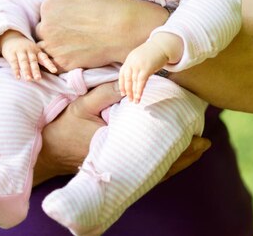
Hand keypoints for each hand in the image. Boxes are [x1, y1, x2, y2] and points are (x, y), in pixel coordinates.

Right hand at [0, 30, 56, 80]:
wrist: (11, 38)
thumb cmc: (26, 49)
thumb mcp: (34, 52)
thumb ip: (40, 61)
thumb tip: (49, 74)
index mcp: (37, 51)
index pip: (44, 58)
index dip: (49, 64)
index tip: (54, 71)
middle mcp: (29, 51)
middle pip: (33, 61)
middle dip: (36, 70)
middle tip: (38, 78)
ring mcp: (20, 51)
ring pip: (24, 62)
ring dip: (26, 71)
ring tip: (28, 79)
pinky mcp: (11, 54)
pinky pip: (14, 62)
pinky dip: (16, 70)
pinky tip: (18, 77)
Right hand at [34, 81, 210, 184]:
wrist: (48, 152)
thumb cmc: (64, 127)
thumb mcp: (82, 105)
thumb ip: (105, 92)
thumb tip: (128, 82)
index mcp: (117, 145)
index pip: (155, 149)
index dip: (178, 146)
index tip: (197, 136)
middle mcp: (122, 161)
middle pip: (161, 165)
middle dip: (184, 155)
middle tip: (204, 142)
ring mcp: (119, 167)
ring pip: (155, 170)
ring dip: (176, 160)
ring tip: (195, 148)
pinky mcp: (116, 167)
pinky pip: (144, 171)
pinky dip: (161, 163)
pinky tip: (171, 154)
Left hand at [36, 0, 168, 71]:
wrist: (124, 28)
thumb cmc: (104, 3)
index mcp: (47, 7)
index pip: (44, 14)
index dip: (57, 16)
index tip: (72, 18)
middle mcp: (45, 28)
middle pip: (43, 31)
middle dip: (54, 32)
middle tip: (75, 31)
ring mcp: (54, 48)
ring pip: (46, 48)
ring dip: (56, 47)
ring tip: (76, 43)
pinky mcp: (64, 63)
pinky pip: (55, 64)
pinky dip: (61, 61)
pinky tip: (75, 55)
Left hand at [119, 41, 168, 102]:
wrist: (162, 45)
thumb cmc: (152, 53)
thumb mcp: (140, 57)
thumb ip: (135, 66)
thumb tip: (133, 78)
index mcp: (129, 59)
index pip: (122, 74)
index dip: (121, 84)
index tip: (122, 93)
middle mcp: (131, 62)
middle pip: (127, 79)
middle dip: (127, 90)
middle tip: (129, 99)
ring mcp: (138, 65)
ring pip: (134, 82)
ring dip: (134, 93)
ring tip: (135, 101)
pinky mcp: (146, 68)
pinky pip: (141, 82)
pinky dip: (139, 90)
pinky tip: (139, 97)